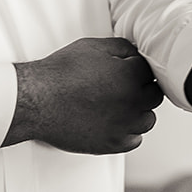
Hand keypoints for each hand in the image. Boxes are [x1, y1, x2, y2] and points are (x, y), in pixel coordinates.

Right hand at [6, 37, 163, 154]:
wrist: (37, 101)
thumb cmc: (60, 73)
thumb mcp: (93, 47)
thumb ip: (122, 48)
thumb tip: (135, 54)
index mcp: (131, 76)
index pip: (151, 70)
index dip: (138, 68)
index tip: (129, 70)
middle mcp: (132, 102)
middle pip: (154, 95)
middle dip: (142, 88)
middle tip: (124, 85)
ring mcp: (123, 126)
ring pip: (147, 119)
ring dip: (139, 110)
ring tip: (120, 104)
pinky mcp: (111, 144)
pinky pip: (134, 140)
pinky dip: (129, 131)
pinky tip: (116, 121)